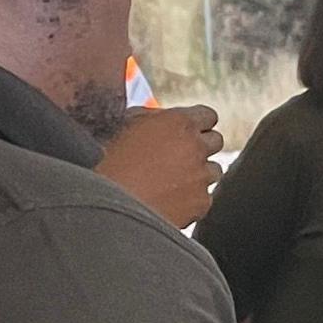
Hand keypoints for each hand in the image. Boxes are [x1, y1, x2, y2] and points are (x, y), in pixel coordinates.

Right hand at [97, 103, 224, 227]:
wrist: (107, 206)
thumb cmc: (106, 163)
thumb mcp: (124, 126)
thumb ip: (150, 118)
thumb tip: (160, 118)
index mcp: (178, 122)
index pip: (208, 115)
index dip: (198, 124)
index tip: (188, 132)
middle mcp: (195, 147)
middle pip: (216, 141)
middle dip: (200, 147)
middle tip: (179, 157)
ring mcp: (201, 176)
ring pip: (213, 170)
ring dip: (198, 173)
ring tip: (171, 182)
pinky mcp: (201, 203)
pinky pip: (205, 198)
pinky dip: (192, 200)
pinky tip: (169, 201)